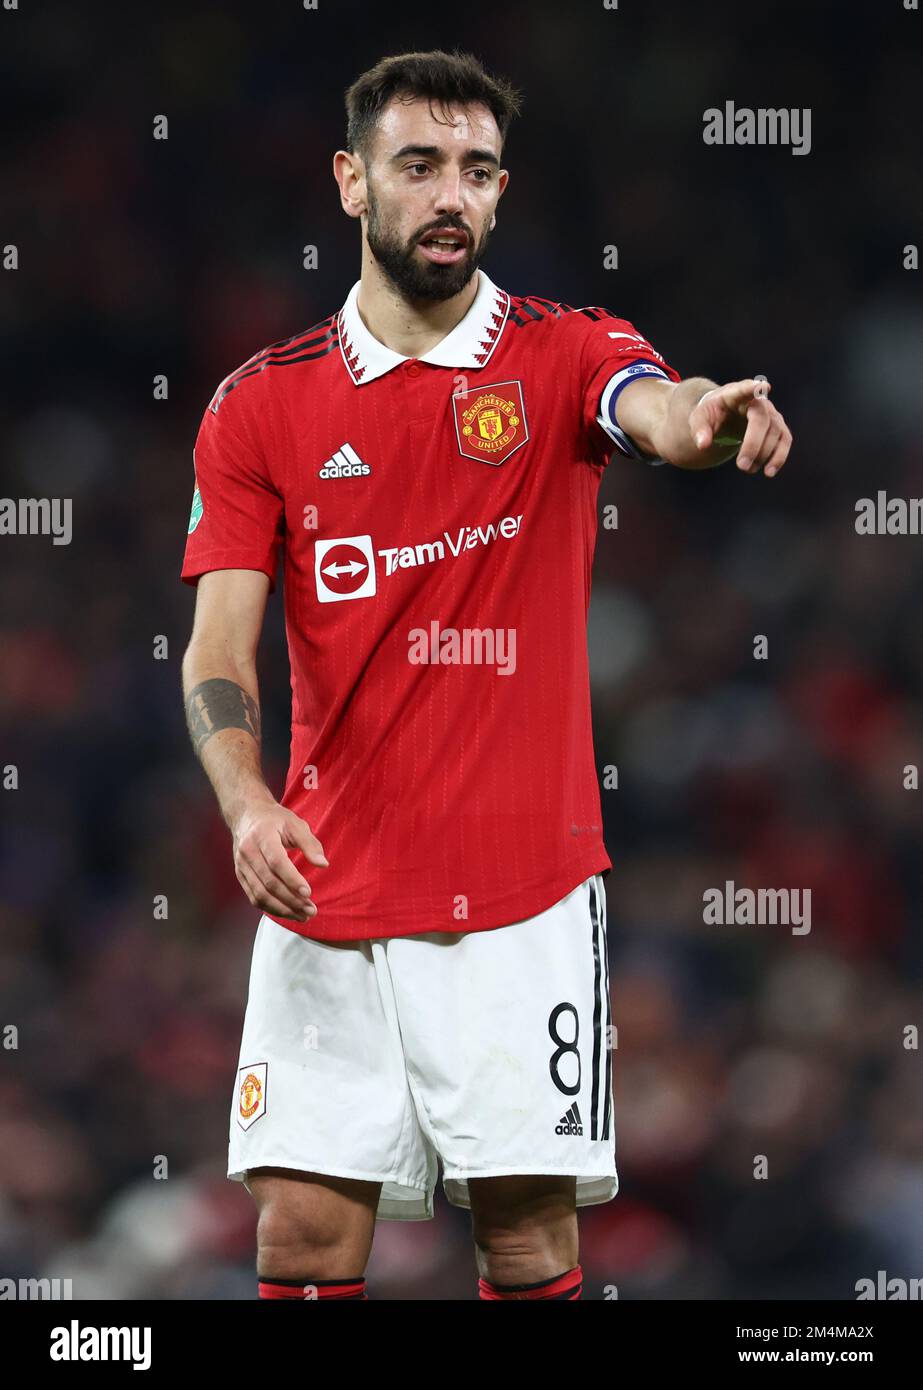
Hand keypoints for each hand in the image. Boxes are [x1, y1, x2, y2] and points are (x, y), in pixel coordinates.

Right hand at [231, 800, 327, 922]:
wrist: (247, 816)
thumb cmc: (275, 820)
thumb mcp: (295, 824)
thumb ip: (310, 844)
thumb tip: (323, 865)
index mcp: (262, 836)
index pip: (276, 862)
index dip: (292, 880)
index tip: (308, 893)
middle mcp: (248, 852)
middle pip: (268, 882)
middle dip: (291, 900)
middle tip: (311, 910)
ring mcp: (241, 866)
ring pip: (260, 894)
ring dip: (282, 909)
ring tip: (303, 916)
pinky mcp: (240, 875)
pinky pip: (254, 897)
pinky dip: (271, 908)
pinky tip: (288, 912)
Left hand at [689, 379, 791, 476]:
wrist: (726, 412)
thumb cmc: (713, 413)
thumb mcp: (699, 418)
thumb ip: (699, 430)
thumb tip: (703, 445)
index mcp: (735, 394)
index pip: (744, 389)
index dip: (753, 388)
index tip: (763, 386)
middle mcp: (758, 401)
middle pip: (762, 420)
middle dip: (753, 445)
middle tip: (741, 466)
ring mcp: (771, 413)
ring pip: (775, 432)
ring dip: (764, 454)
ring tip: (747, 469)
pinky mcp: (777, 426)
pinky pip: (784, 440)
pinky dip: (779, 457)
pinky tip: (768, 472)